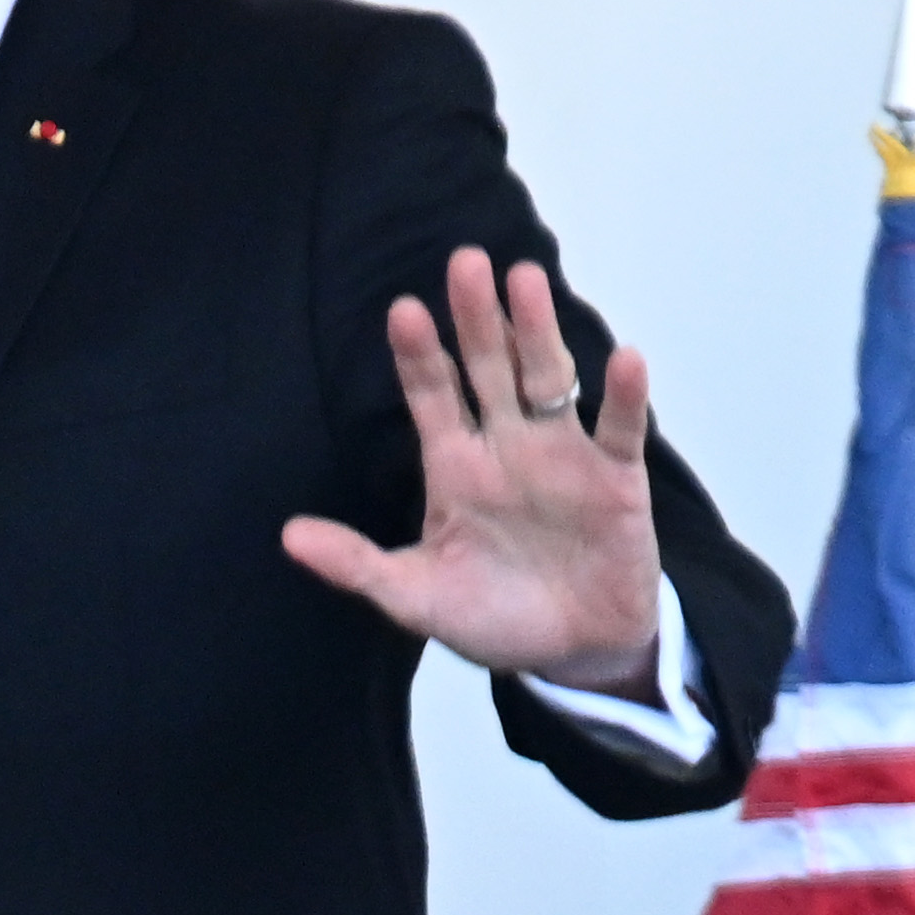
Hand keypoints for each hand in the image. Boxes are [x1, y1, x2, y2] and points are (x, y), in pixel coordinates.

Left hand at [279, 246, 664, 689]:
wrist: (572, 653)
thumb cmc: (492, 617)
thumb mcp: (416, 597)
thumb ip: (358, 565)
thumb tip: (289, 536)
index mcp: (455, 464)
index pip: (432, 394)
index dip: (419, 354)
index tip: (402, 310)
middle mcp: (507, 445)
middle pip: (488, 368)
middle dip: (475, 318)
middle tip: (464, 261)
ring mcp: (562, 455)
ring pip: (547, 379)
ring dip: (537, 332)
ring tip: (526, 279)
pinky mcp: (616, 479)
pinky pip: (619, 429)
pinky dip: (624, 396)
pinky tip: (625, 358)